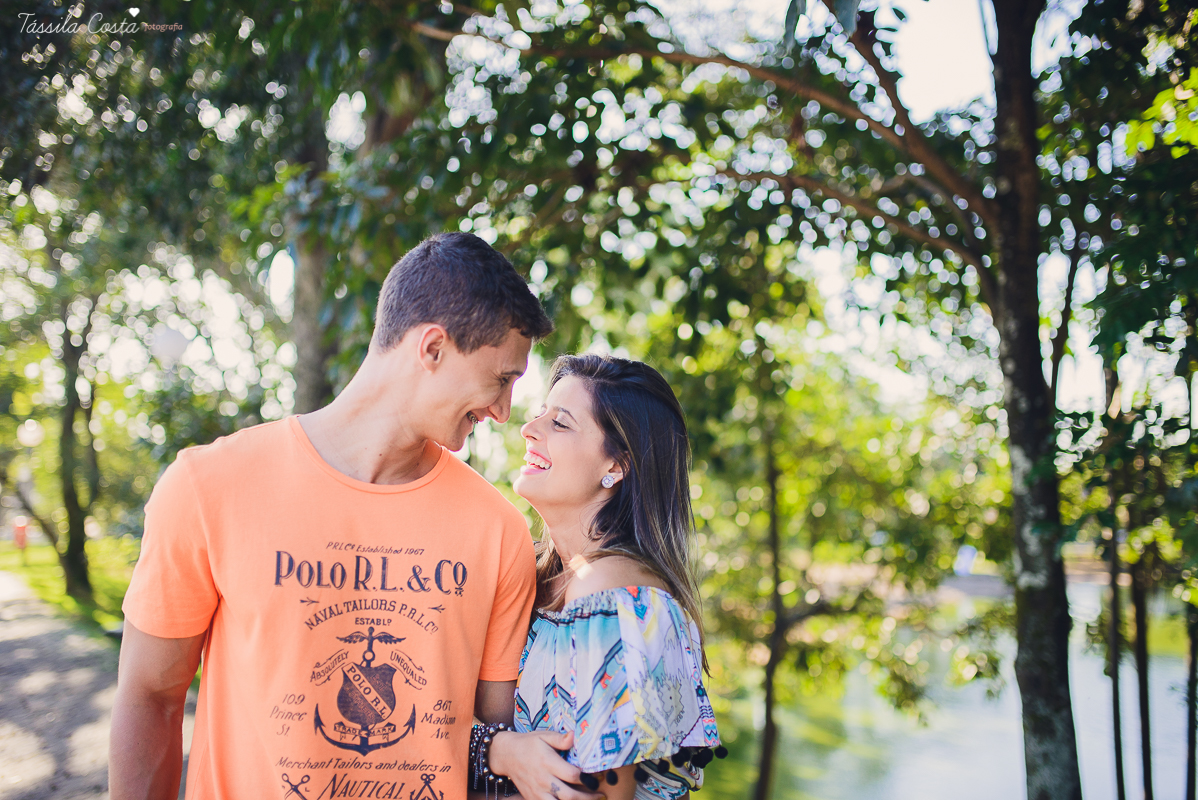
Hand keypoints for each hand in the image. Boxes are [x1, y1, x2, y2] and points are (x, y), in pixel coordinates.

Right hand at [489, 730, 603, 799]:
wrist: (507, 755)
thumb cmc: (529, 743)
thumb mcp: (544, 736)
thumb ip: (560, 738)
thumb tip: (575, 735)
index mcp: (548, 762)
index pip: (572, 775)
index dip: (588, 778)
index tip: (599, 777)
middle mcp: (543, 780)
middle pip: (569, 795)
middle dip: (588, 797)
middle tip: (601, 794)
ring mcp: (537, 792)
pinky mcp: (532, 799)